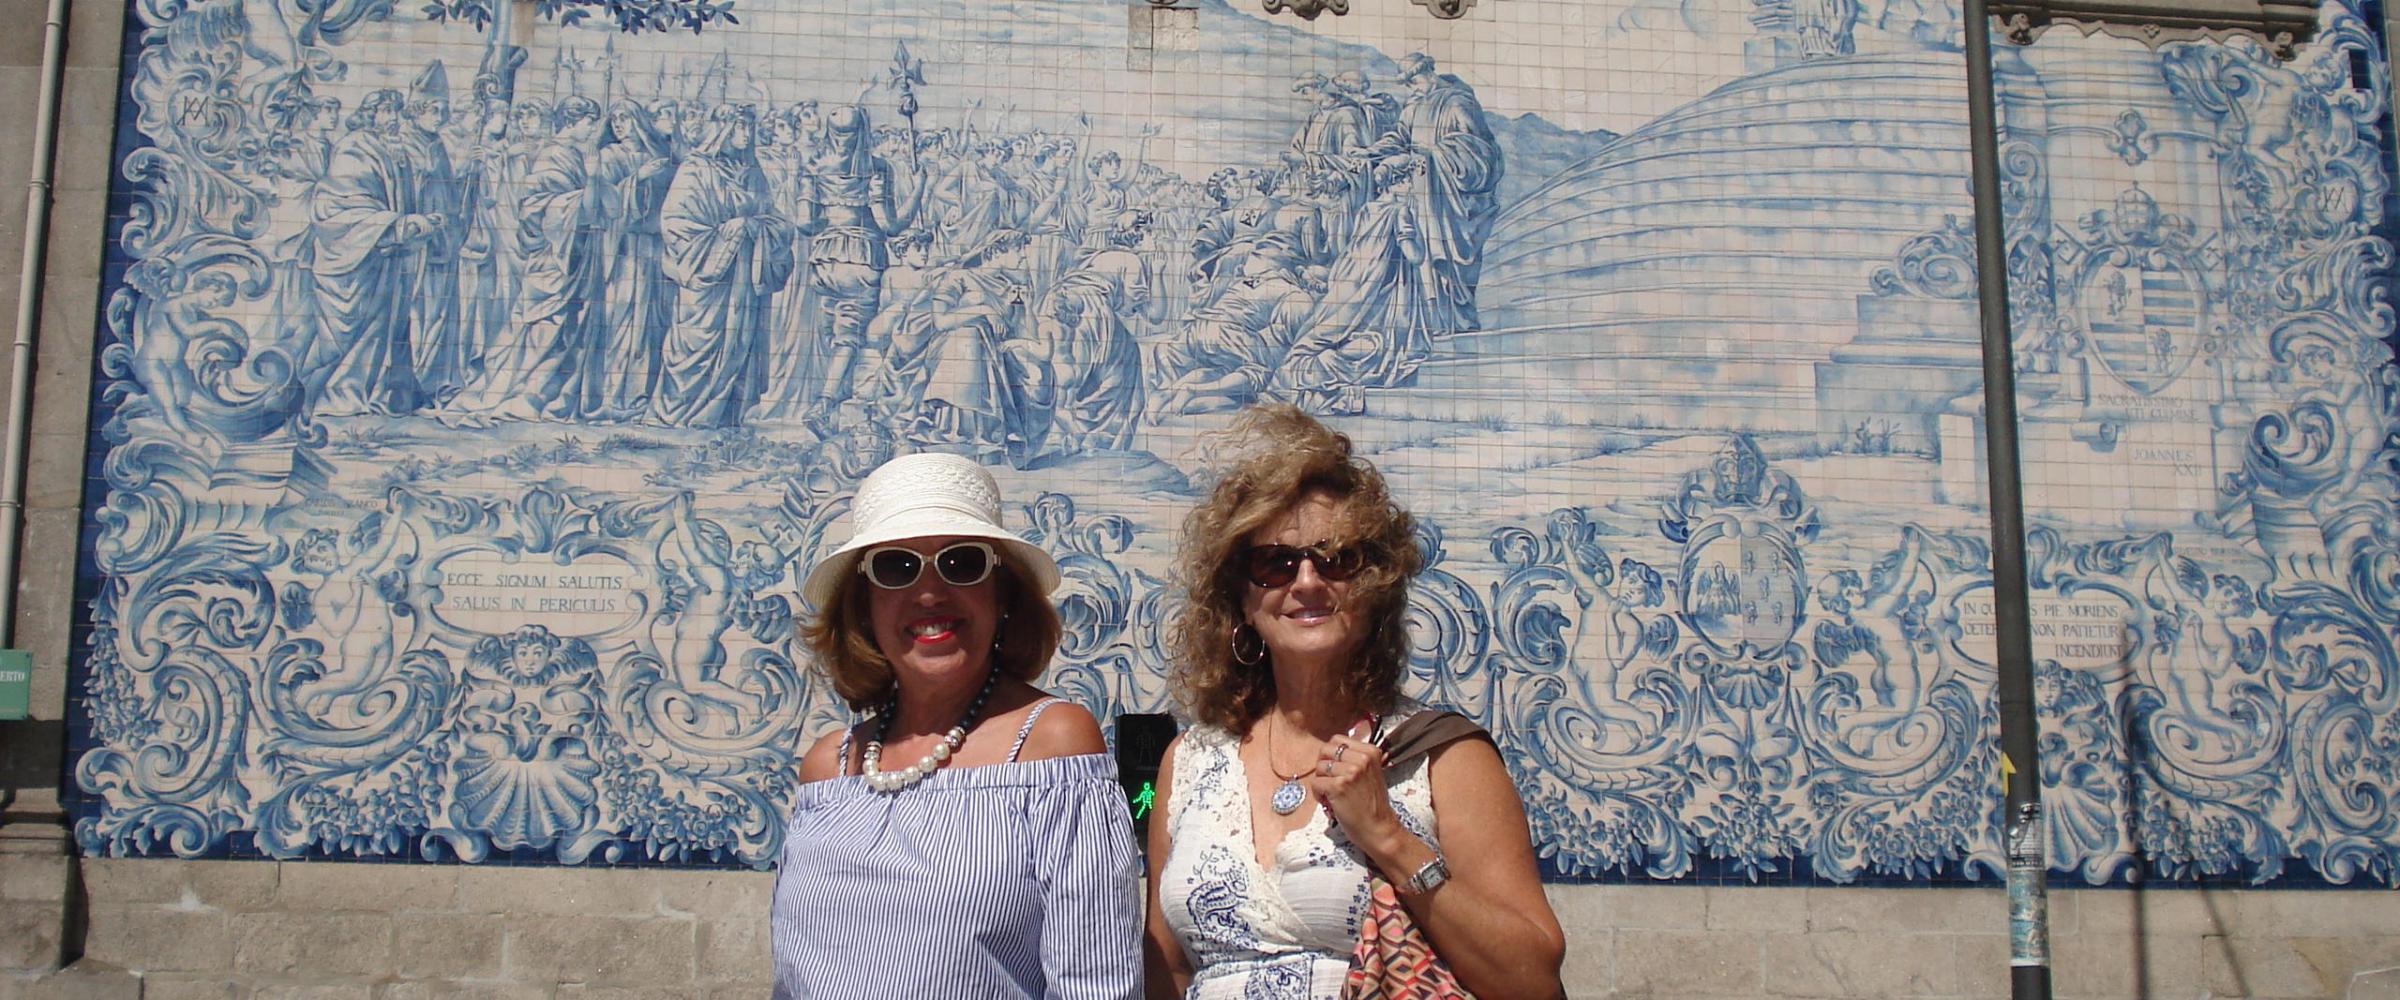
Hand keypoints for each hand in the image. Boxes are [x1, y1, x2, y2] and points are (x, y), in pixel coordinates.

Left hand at [1308, 725, 1404, 854]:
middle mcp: (1362, 758)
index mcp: (1371, 751)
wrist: (1379, 829)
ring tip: (1331, 794)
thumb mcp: (1371, 773)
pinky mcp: (1339, 786)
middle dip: (1324, 766)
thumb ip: (1355, 759)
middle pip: (1325, 750)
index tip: (1336, 769)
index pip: (1337, 740)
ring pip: (1319, 766)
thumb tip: (1330, 752)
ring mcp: (1351, 771)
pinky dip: (1318, 794)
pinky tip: (1329, 802)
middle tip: (1331, 781)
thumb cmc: (1372, 805)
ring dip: (1321, 781)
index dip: (1332, 755)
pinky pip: (1316, 783)